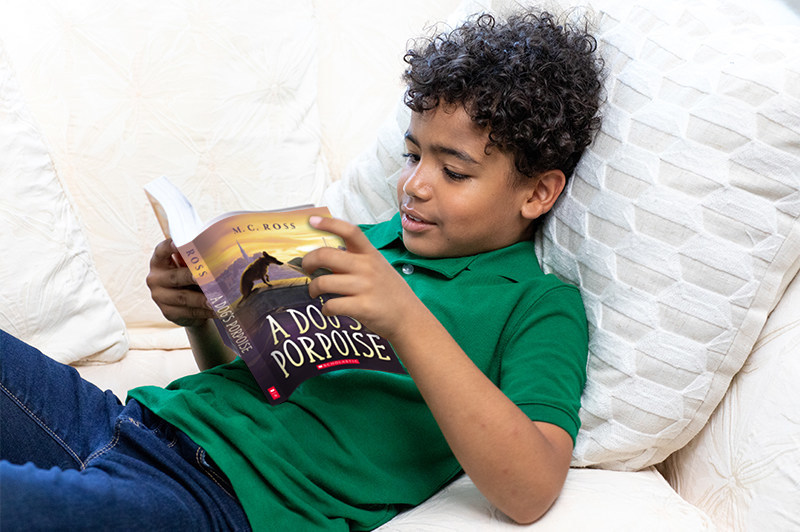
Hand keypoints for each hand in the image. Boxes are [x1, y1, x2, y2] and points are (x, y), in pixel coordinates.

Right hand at [146, 238, 214, 327]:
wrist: (185, 305)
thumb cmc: (189, 277)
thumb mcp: (189, 266)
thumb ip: (196, 259)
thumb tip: (221, 253)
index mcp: (159, 261)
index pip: (161, 251)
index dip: (169, 247)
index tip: (178, 243)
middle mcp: (155, 278)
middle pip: (175, 277)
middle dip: (192, 277)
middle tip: (205, 277)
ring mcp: (160, 297)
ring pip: (183, 297)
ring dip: (201, 299)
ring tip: (217, 299)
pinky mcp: (168, 312)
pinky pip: (188, 312)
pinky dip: (204, 311)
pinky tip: (217, 310)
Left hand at [301, 216, 423, 341]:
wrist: (409, 317)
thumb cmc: (390, 292)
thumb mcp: (379, 268)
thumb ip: (356, 262)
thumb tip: (327, 261)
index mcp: (371, 254)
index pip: (350, 231)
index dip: (329, 223)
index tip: (312, 220)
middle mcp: (367, 267)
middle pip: (326, 255)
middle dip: (308, 262)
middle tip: (307, 269)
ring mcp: (364, 287)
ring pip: (323, 283)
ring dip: (313, 289)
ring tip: (316, 293)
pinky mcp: (362, 307)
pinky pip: (332, 305)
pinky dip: (325, 309)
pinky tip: (329, 310)